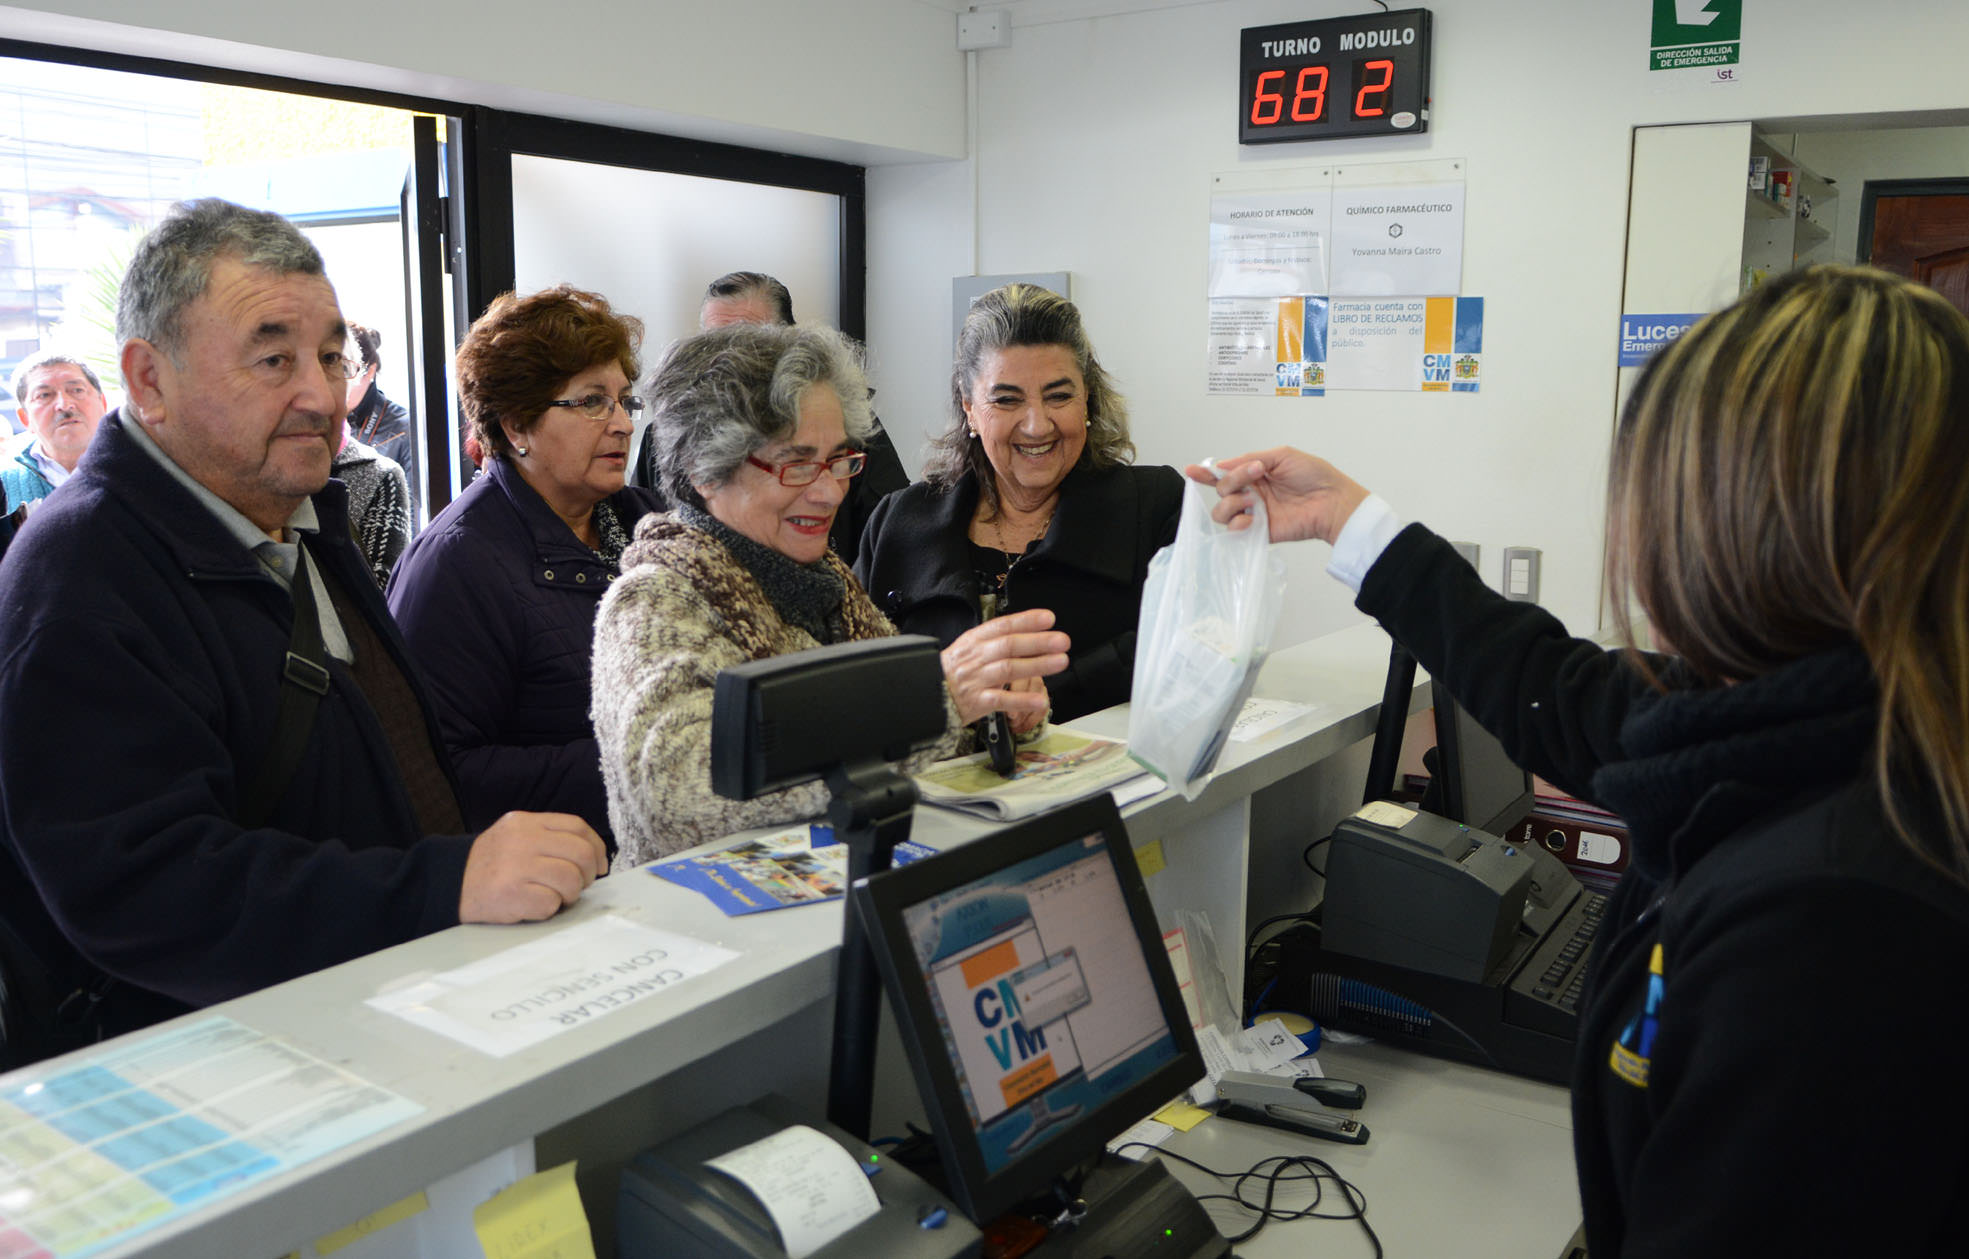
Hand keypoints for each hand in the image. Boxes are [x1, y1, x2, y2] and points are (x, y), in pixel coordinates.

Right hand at [459, 812, 608, 923]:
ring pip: (571, 879)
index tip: (600, 864)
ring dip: (570, 894)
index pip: (577, 826)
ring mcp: (517, 867)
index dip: (597, 847)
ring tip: (554, 896)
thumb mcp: (514, 837)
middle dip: (588, 874)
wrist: (448, 885)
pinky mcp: (512, 894)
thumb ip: (549, 839)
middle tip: (579, 885)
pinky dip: (549, 908)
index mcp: (526, 823)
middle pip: (581, 853)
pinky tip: (534, 904)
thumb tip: (594, 856)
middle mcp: (523, 840)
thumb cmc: (490, 865)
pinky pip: (552, 903)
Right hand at [943, 609, 1069, 725]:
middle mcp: (976, 658)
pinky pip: (1001, 700)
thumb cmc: (952, 672)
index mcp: (974, 641)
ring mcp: (976, 680)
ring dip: (1037, 665)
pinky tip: (1040, 699)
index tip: (1048, 618)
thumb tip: (1027, 629)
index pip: (1002, 626)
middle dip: (1038, 642)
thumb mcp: (967, 648)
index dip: (1026, 620)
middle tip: (1062, 640)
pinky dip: (1022, 700)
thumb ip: (994, 639)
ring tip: (1060, 662)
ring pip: (1008, 669)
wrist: (925, 695)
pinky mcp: (977, 702)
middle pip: (1009, 645)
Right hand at [1184, 447, 1369, 545]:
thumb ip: (1249, 458)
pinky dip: (1237, 524)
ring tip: (1252, 500)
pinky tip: (1250, 518)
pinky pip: (1234, 531)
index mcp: (1255, 474)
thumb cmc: (1314, 475)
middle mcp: (1252, 493)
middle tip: (1255, 474)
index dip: (1206, 473)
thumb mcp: (1282, 455)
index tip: (1192, 469)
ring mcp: (1254, 513)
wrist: (1332, 501)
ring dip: (1231, 502)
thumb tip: (1222, 464)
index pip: (1225, 474)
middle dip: (1232, 480)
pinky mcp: (1260, 532)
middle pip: (1221, 490)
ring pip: (1222, 511)